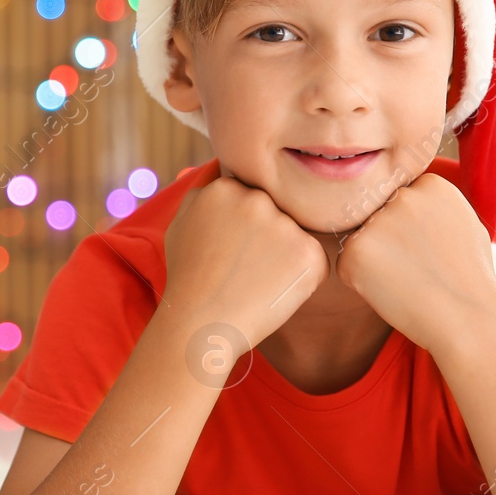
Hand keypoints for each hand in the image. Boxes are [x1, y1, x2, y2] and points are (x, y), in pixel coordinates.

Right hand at [163, 162, 329, 349]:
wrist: (200, 325)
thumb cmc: (187, 278)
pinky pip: (315, 261)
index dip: (244, 226)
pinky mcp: (308, 253)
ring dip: (285, 256)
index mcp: (226, 187)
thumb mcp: (180, 223)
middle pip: (277, 212)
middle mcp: (257, 199)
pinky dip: (302, 278)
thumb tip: (222, 169)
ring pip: (296, 235)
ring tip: (257, 281)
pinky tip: (273, 291)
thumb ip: (203, 192)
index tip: (231, 249)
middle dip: (267, 237)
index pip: (252, 197)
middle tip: (244, 268)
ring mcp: (284, 224)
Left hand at [333, 172, 495, 353]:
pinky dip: (360, 282)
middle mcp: (401, 195)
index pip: (400, 199)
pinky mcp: (355, 250)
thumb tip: (410, 196)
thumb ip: (434, 207)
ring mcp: (377, 221)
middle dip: (388, 241)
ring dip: (374, 261)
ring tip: (406, 281)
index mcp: (431, 184)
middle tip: (416, 269)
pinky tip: (391, 292)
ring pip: (361, 239)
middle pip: (378, 216)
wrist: (468, 319)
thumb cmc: (470, 279)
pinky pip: (347, 264)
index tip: (427, 250)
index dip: (408, 229)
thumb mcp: (466, 225)